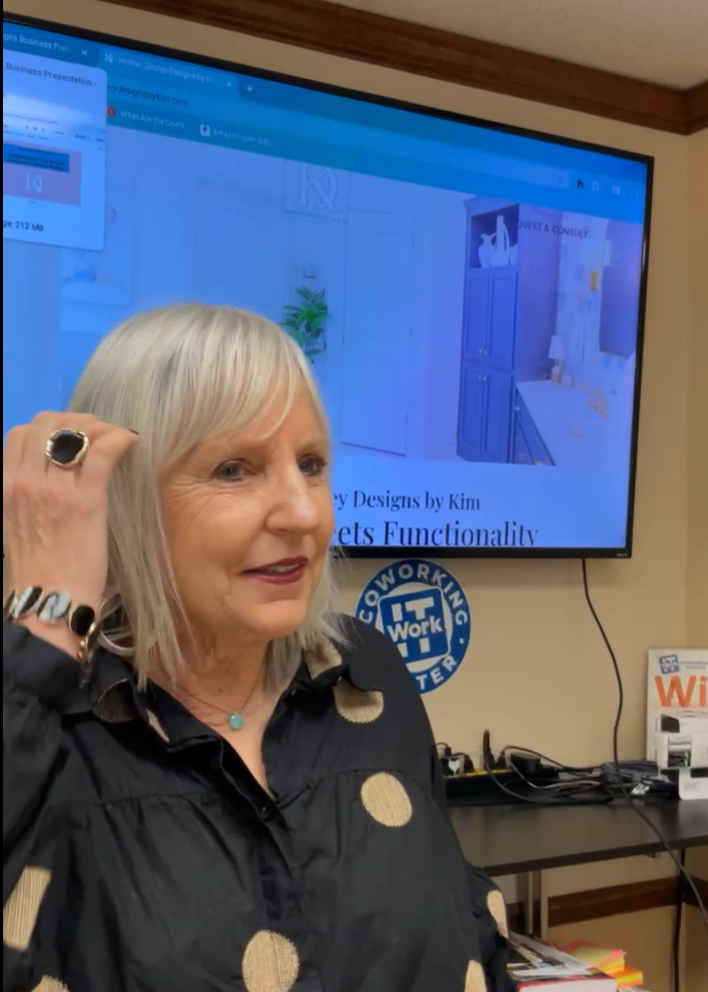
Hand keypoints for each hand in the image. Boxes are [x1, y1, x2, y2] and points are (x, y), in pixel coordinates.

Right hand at [3, 413, 138, 653]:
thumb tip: (46, 478)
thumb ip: (25, 496)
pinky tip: (131, 442)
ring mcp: (54, 489)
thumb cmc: (37, 570)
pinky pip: (103, 452)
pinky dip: (120, 439)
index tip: (70, 436)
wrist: (49, 603)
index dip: (48, 427)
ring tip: (114, 436)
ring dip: (98, 426)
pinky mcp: (86, 500)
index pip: (20, 434)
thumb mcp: (15, 524)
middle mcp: (24, 481)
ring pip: (74, 432)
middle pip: (46, 424)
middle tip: (96, 432)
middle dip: (73, 420)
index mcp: (5, 486)